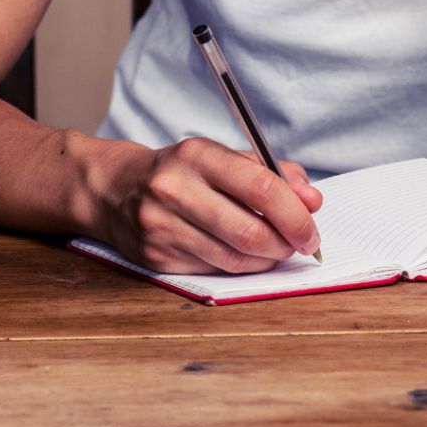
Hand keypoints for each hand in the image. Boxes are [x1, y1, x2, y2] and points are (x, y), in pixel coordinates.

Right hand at [93, 138, 322, 273]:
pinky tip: (247, 256)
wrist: (114, 189)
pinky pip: (213, 270)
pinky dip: (240, 267)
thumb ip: (273, 173)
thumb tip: (312, 199)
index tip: (312, 228)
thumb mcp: (224, 157)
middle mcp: (174, 189)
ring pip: (233, 258)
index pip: (260, 187)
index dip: (295, 214)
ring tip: (277, 249)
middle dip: (286, 244)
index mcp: (197, 155)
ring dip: (267, 259)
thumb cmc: (182, 171)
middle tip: (301, 244)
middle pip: (248, 231)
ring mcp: (161, 226)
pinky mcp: (155, 258)